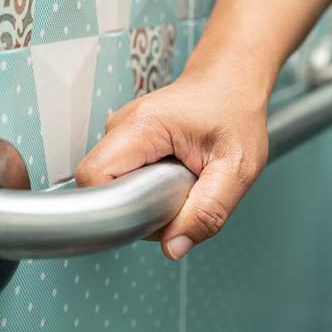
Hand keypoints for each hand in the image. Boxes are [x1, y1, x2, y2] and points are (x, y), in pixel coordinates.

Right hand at [75, 66, 269, 259]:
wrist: (231, 84)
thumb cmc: (235, 113)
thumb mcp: (237, 167)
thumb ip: (209, 211)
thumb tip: (174, 248)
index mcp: (143, 125)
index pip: (94, 178)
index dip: (117, 209)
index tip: (155, 214)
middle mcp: (122, 126)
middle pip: (103, 188)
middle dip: (140, 209)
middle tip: (182, 196)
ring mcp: (121, 135)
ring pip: (114, 188)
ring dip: (148, 201)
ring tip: (183, 182)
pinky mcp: (127, 145)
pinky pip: (124, 182)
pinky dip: (149, 190)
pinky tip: (174, 177)